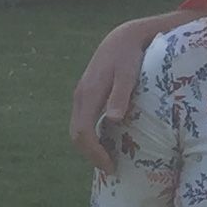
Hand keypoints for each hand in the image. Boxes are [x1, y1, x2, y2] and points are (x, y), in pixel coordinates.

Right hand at [69, 17, 166, 175]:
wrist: (122, 37)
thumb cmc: (129, 56)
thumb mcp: (128, 74)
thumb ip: (121, 95)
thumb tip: (113, 119)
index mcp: (89, 95)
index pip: (83, 132)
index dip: (94, 153)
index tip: (110, 166)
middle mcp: (80, 97)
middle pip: (76, 134)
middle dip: (91, 154)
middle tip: (111, 168)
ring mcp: (81, 95)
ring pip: (78, 128)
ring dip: (90, 146)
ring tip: (109, 159)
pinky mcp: (86, 94)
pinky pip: (82, 121)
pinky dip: (90, 136)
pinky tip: (106, 141)